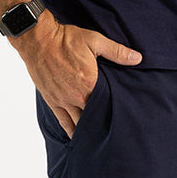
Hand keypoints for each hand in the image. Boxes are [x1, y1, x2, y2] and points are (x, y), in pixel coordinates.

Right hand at [14, 13, 141, 137]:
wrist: (38, 40)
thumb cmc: (66, 39)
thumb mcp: (95, 41)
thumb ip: (117, 52)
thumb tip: (138, 58)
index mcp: (90, 83)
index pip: (107, 103)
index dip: (115, 110)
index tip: (125, 116)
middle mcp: (77, 95)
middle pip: (94, 115)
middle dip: (103, 122)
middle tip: (115, 131)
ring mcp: (63, 100)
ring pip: (79, 122)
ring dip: (88, 129)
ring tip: (99, 138)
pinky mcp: (52, 100)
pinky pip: (63, 121)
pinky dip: (71, 130)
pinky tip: (78, 138)